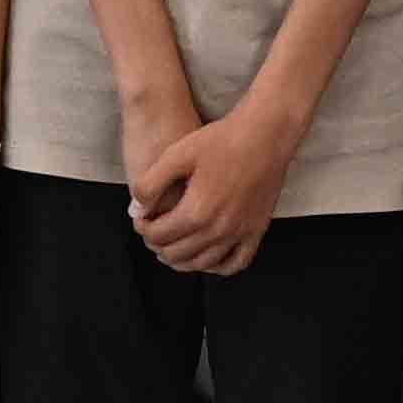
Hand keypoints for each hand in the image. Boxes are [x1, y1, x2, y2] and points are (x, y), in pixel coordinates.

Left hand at [126, 88, 306, 277]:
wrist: (265, 135)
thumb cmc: (220, 140)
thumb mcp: (177, 154)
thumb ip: (151, 184)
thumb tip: (137, 210)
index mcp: (196, 212)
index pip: (158, 236)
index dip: (143, 229)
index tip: (142, 219)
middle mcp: (219, 229)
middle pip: (177, 253)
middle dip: (158, 245)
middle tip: (153, 232)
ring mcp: (240, 233)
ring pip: (203, 263)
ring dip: (182, 260)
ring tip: (171, 247)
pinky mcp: (257, 230)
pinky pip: (236, 263)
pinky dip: (217, 266)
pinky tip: (205, 256)